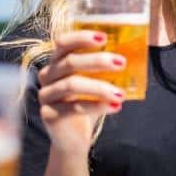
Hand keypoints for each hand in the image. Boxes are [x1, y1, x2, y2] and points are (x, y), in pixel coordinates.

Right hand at [37, 31, 125, 154]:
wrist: (72, 138)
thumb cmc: (85, 104)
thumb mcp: (94, 83)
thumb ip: (103, 69)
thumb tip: (130, 55)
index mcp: (56, 62)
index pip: (63, 43)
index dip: (81, 38)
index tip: (104, 37)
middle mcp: (47, 75)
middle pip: (69, 62)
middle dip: (97, 61)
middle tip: (121, 62)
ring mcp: (46, 95)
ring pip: (71, 85)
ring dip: (99, 87)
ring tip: (120, 93)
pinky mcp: (48, 114)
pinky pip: (73, 107)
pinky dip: (96, 106)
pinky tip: (115, 106)